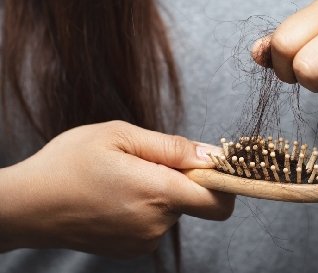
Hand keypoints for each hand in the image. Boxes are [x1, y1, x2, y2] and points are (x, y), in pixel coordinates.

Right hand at [0, 121, 234, 257]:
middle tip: (144, 162)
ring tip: (122, 179)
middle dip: (181, 179)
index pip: (219, 200)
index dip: (223, 182)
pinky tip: (116, 197)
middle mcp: (156, 224)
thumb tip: (212, 155)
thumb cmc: (69, 163)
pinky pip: (155, 223)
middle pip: (195, 200)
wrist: (25, 206)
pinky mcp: (131, 250)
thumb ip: (172, 147)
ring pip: (173, 210)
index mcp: (158, 192)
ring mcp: (143, 241)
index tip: (210, 165)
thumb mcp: (120, 136)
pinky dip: (146, 208)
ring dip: (159, 192)